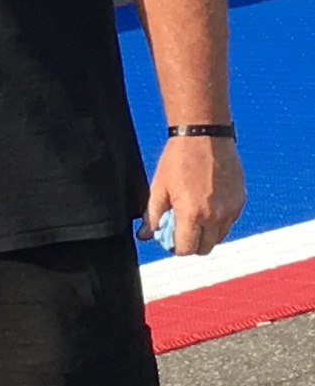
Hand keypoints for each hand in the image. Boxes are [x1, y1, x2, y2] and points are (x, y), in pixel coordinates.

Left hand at [145, 132, 244, 256]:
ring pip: (219, 237)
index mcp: (192, 214)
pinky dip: (218, 221)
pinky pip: (229, 222)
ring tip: (193, 216)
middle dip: (191, 244)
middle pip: (204, 248)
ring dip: (206, 234)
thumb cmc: (179, 159)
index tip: (168, 239)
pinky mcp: (240, 201)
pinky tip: (206, 205)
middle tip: (180, 230)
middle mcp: (215, 216)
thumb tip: (145, 234)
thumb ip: (152, 215)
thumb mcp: (158, 188)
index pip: (185, 249)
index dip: (174, 247)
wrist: (204, 137)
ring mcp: (230, 210)